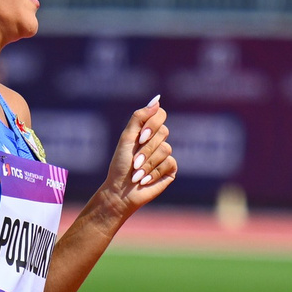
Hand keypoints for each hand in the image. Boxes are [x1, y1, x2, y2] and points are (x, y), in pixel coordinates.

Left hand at [91, 96, 176, 218]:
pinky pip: (169, 163)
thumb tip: (157, 100)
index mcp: (147, 131)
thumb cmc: (120, 164)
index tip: (140, 137)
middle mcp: (158, 141)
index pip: (160, 115)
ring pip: (165, 149)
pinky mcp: (170, 169)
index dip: (152, 124)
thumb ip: (139, 117)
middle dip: (146, 148)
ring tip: (137, 174)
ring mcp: (165, 155)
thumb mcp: (127, 138)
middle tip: (134, 161)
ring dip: (148, 163)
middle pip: (163, 132)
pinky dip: (154, 172)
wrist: (120, 191)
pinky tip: (145, 180)